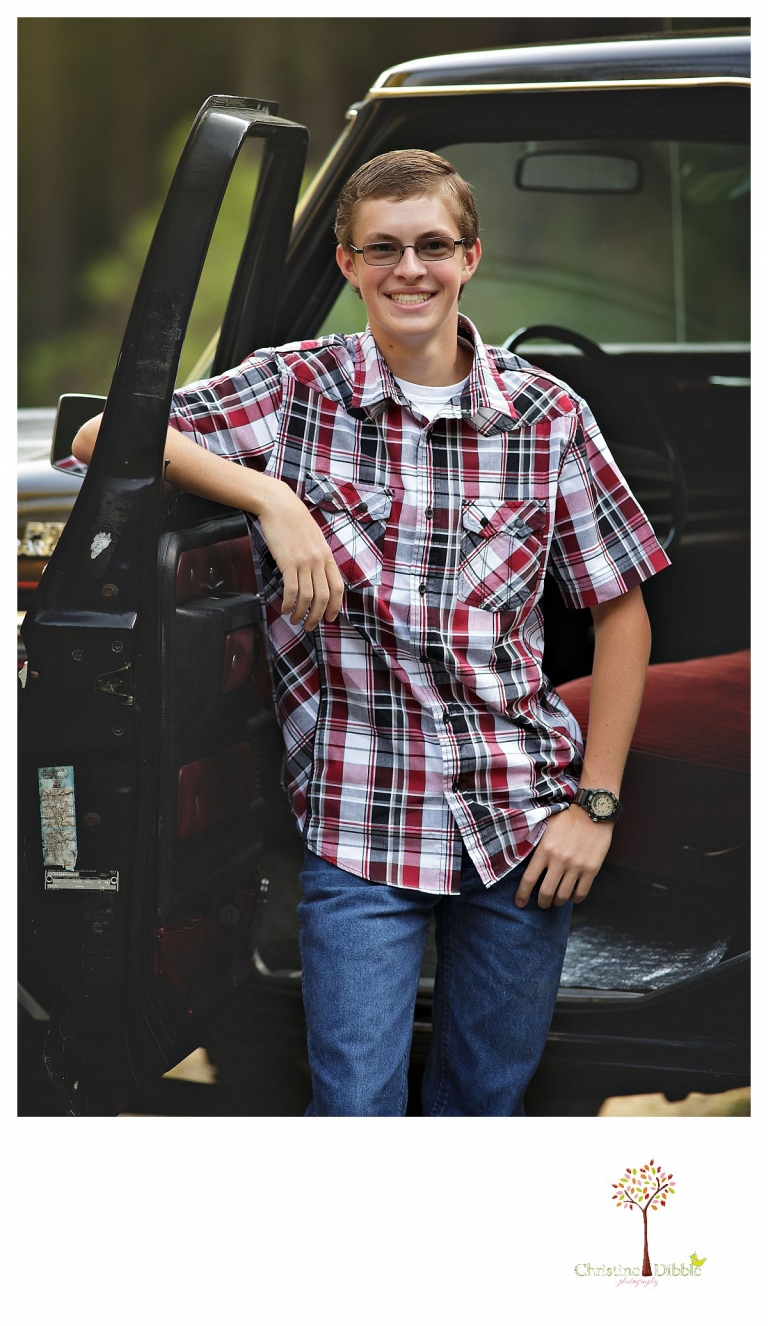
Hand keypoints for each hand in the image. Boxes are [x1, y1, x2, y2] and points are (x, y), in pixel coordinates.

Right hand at [253, 477, 345, 630]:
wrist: (279, 505)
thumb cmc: (294, 521)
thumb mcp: (314, 539)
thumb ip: (318, 557)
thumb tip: (317, 577)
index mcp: (327, 556)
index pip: (337, 588)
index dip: (335, 607)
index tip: (329, 618)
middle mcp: (319, 561)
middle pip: (324, 597)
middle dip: (317, 616)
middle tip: (310, 627)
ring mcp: (304, 562)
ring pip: (307, 597)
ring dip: (301, 613)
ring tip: (295, 620)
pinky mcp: (288, 562)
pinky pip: (291, 590)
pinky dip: (289, 603)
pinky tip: (285, 609)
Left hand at [515, 803, 613, 908]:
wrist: (594, 811)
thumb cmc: (567, 817)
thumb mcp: (545, 827)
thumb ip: (536, 843)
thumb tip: (522, 857)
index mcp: (544, 850)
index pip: (529, 879)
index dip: (522, 895)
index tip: (520, 903)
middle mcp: (559, 860)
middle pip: (545, 893)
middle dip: (542, 902)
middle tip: (542, 902)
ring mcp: (576, 866)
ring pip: (563, 896)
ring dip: (557, 902)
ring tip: (556, 899)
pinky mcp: (591, 870)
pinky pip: (581, 893)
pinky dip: (574, 899)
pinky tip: (572, 895)